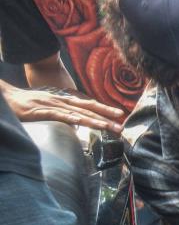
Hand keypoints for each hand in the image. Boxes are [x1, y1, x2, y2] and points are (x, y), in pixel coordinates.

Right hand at [0, 83, 123, 132]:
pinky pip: (56, 115)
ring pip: (76, 113)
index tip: (119, 115)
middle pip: (87, 108)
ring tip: (108, 126)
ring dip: (93, 120)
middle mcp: (60, 101)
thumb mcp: (49, 109)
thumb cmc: (27, 105)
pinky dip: (68, 117)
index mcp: (64, 100)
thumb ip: (64, 115)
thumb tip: (76, 123)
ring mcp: (50, 105)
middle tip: (121, 123)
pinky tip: (79, 121)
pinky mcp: (39, 111)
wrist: (6, 98)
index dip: (104, 109)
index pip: (88, 105)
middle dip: (105, 115)